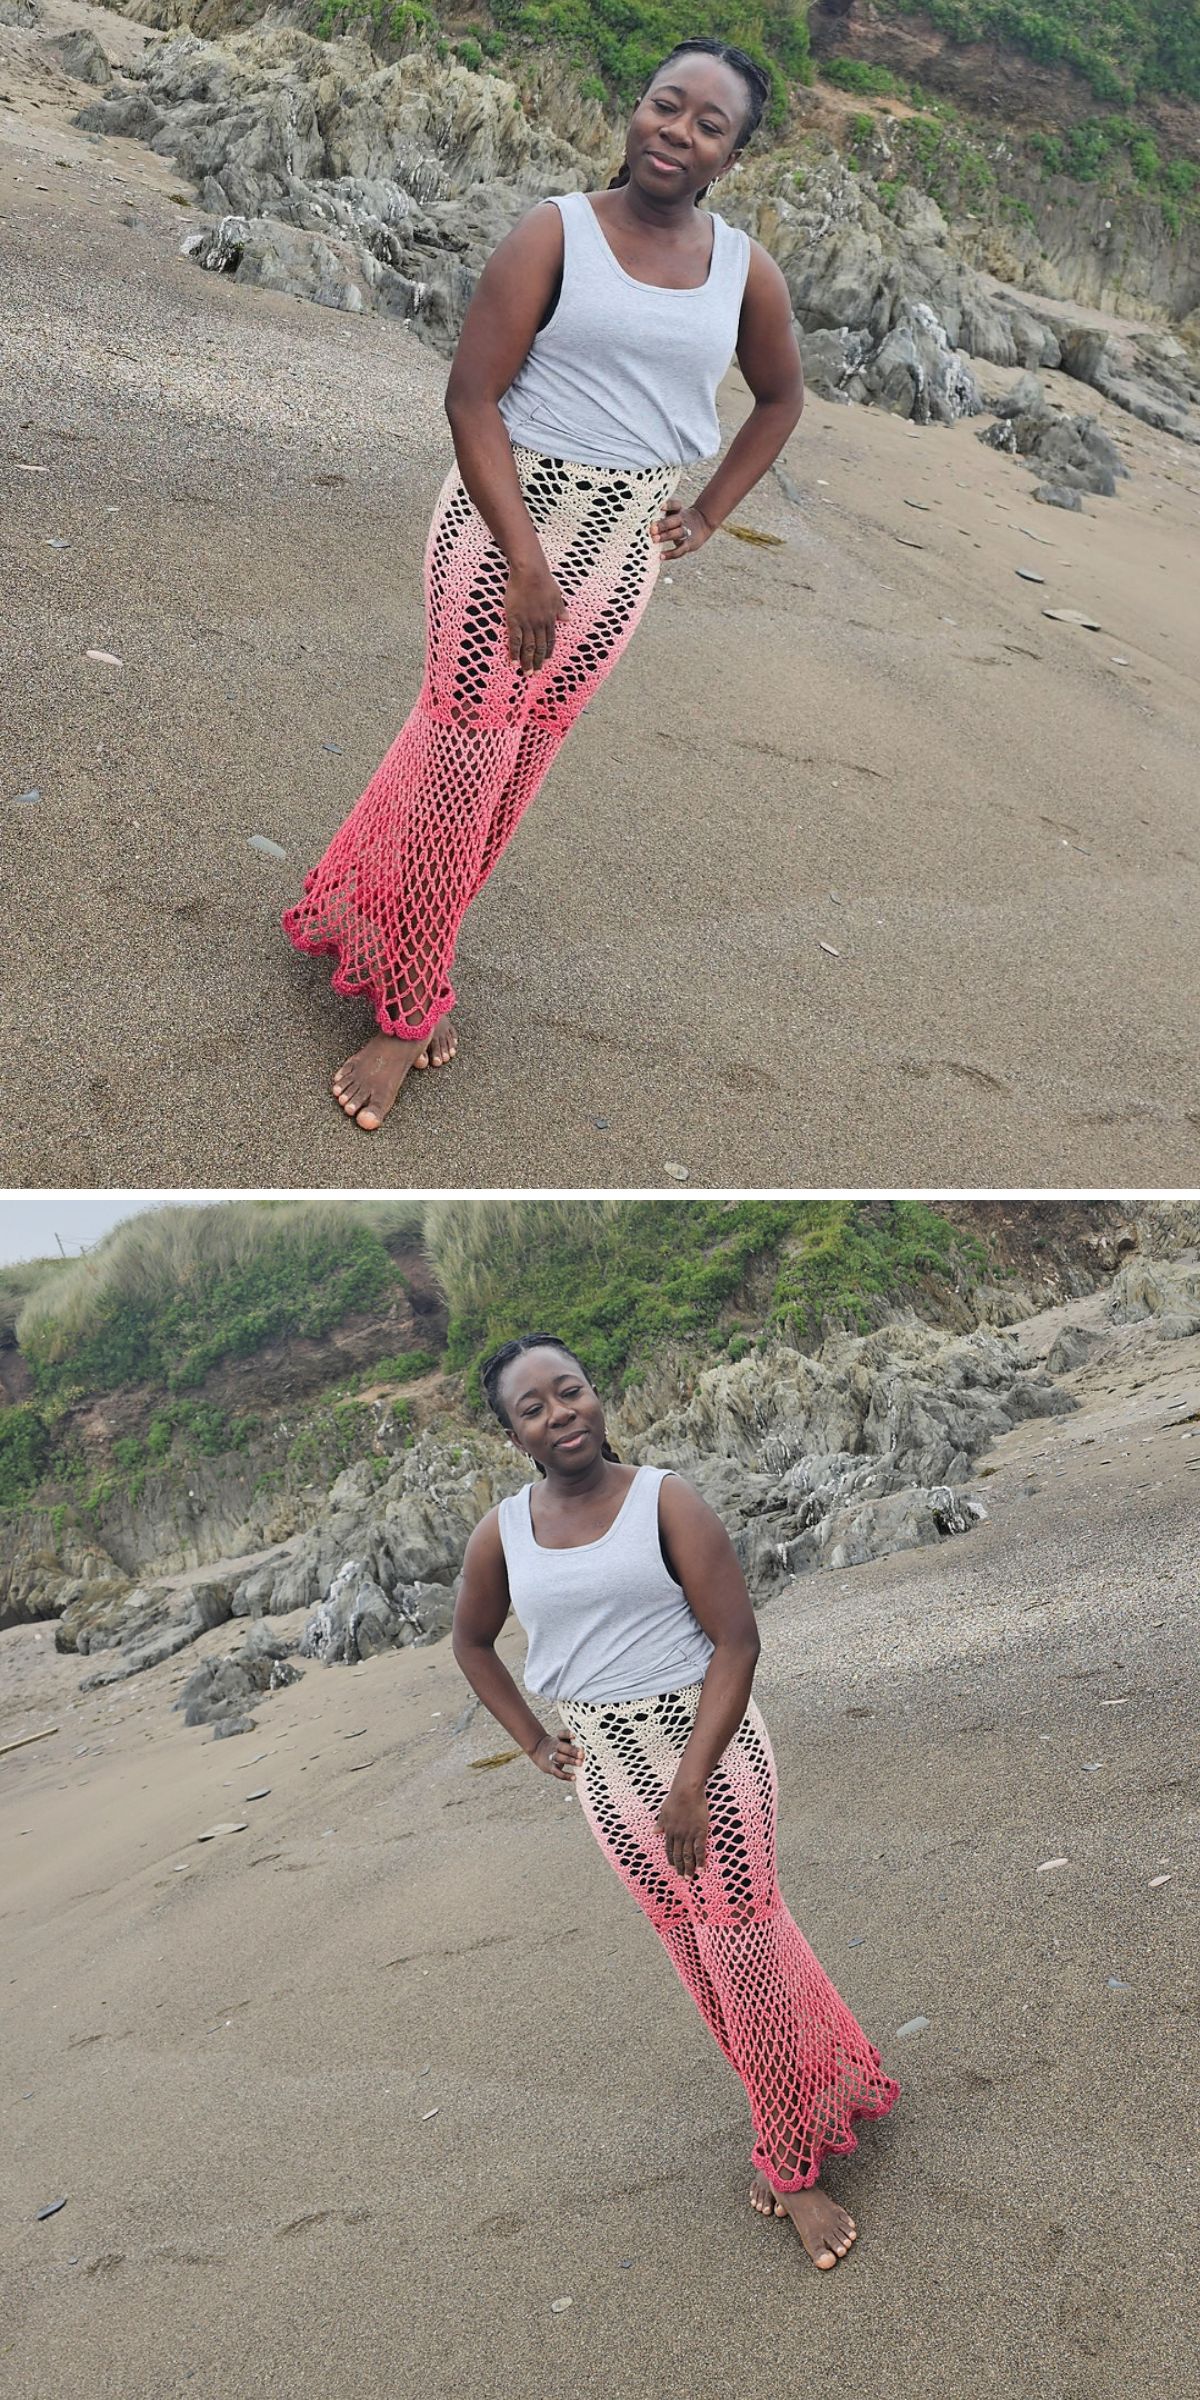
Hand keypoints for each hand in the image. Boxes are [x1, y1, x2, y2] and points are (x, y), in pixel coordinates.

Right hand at [505, 559, 567, 674]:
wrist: (530, 572)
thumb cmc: (544, 581)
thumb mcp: (557, 596)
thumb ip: (561, 610)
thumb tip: (568, 619)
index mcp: (550, 618)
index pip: (550, 640)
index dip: (547, 652)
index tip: (544, 662)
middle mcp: (540, 624)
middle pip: (539, 647)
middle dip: (537, 662)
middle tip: (534, 674)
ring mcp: (527, 623)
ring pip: (528, 647)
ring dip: (527, 662)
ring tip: (526, 673)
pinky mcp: (515, 620)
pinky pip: (515, 640)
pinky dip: (514, 653)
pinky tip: (513, 663)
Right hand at [530, 1731, 584, 1780]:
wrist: (538, 1750)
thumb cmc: (557, 1746)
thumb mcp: (561, 1740)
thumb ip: (573, 1742)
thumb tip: (588, 1747)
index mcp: (559, 1739)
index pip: (562, 1734)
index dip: (567, 1735)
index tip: (575, 1735)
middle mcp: (555, 1747)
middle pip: (562, 1747)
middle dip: (572, 1750)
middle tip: (582, 1754)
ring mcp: (552, 1757)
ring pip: (559, 1758)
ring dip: (570, 1761)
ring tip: (580, 1763)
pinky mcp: (550, 1768)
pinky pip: (557, 1772)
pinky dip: (565, 1775)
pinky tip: (574, 1777)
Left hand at [651, 500, 714, 559]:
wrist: (702, 524)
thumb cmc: (680, 519)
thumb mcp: (675, 512)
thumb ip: (663, 514)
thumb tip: (645, 518)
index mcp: (678, 511)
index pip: (675, 505)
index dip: (668, 505)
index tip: (660, 506)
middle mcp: (683, 520)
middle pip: (674, 521)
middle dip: (663, 524)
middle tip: (652, 528)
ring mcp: (686, 532)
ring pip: (677, 534)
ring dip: (665, 536)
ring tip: (654, 539)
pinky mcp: (688, 545)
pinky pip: (680, 550)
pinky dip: (670, 554)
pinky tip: (661, 556)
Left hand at [656, 1777, 708, 1878]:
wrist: (686, 1791)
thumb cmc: (675, 1799)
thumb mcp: (663, 1812)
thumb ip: (660, 1824)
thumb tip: (653, 1832)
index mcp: (669, 1831)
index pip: (669, 1850)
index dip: (671, 1860)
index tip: (674, 1869)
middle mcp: (678, 1835)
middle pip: (678, 1856)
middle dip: (680, 1868)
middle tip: (683, 1879)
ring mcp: (688, 1835)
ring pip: (688, 1856)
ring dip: (689, 1868)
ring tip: (690, 1878)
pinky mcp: (699, 1832)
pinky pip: (699, 1850)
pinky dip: (700, 1861)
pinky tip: (701, 1869)